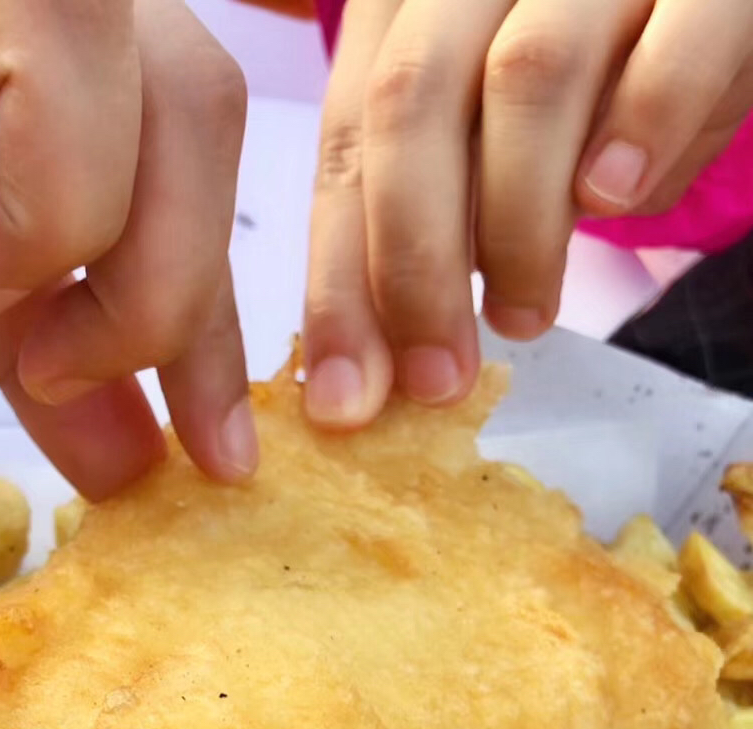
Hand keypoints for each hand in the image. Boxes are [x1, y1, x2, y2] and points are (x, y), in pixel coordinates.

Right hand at [0, 0, 253, 496]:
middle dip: (154, 290)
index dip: (217, 305)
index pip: (205, 138)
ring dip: (38, 229)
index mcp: (77, 19)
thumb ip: (60, 323)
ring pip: (64, 56)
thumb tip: (135, 460)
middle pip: (189, 97)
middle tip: (68, 371)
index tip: (215, 449)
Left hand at [304, 0, 752, 425]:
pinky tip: (612, 199)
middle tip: (435, 379)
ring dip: (516, 231)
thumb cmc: (597, 66)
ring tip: (523, 314)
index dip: (338, 278)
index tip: (344, 395)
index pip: (348, 139)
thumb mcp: (493, 126)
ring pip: (525, 81)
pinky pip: (667, 57)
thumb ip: (435, 212)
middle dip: (411, 268)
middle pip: (410, 105)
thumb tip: (385, 355)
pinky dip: (638, 136)